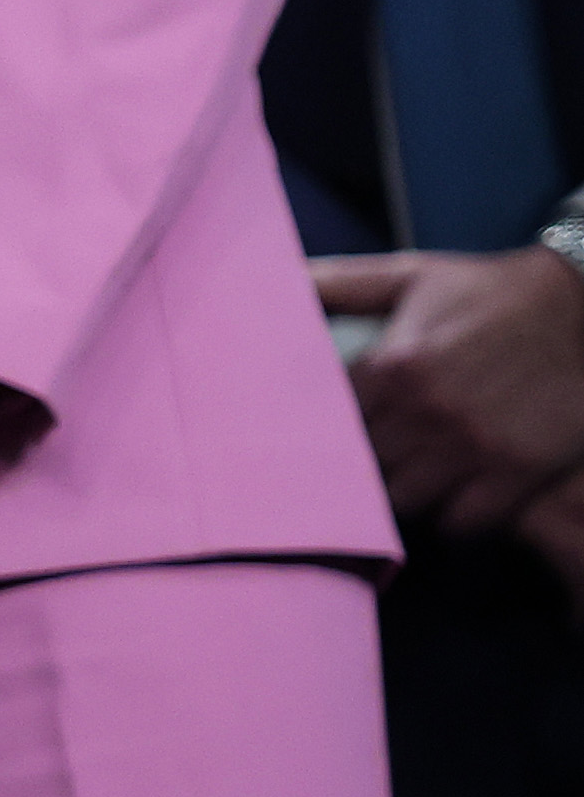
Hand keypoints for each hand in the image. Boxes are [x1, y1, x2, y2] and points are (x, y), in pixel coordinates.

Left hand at [321, 250, 583, 539]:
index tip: (315, 434)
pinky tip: (450, 495)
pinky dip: (452, 516)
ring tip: (403, 477)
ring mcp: (475, 448)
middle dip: (356, 464)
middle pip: (361, 466)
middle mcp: (429, 412)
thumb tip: (278, 279)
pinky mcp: (518, 473)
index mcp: (395, 366)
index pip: (327, 421)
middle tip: (357, 462)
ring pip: (405, 501)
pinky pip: (463, 522)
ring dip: (399, 494)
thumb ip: (338, 283)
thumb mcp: (410, 274)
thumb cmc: (490, 291)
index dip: (318, 430)